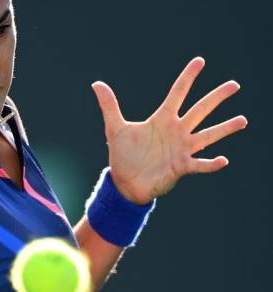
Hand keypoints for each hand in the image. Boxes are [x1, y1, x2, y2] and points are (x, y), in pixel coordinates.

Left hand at [91, 57, 247, 204]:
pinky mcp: (182, 167)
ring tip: (242, 120)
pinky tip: (223, 160)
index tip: (200, 61)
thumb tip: (96, 84)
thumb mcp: (115, 128)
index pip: (178, 93)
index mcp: (162, 119)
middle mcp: (176, 131)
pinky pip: (200, 164)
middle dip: (216, 97)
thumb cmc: (123, 154)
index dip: (188, 77)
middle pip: (200, 110)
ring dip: (224, 129)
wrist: (125, 182)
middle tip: (234, 85)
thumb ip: (109, 106)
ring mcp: (181, 149)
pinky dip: (211, 163)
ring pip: (207, 135)